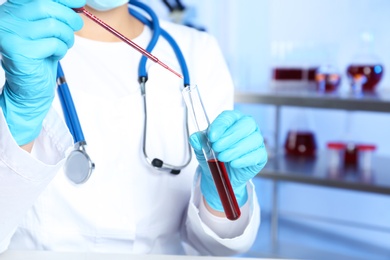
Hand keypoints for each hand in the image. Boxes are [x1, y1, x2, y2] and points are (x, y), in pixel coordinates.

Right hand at [0, 0, 84, 144]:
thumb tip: (77, 3)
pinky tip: (55, 55)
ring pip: (52, 26)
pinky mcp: (20, 51)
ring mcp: (12, 34)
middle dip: (68, 17)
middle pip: (46, 6)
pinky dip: (61, 50)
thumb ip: (55, 14)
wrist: (30, 87)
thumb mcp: (47, 30)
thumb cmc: (40, 56)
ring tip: (65, 44)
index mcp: (14, 9)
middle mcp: (8, 18)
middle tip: (77, 26)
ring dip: (66, 36)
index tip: (80, 2)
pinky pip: (53, 44)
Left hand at [189, 110, 266, 211]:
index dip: (220, 125)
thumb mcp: (202, 149)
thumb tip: (194, 138)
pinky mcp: (260, 156)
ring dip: (236, 149)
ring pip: (253, 139)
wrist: (219, 175)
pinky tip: (234, 163)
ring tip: (223, 157)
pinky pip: (257, 155)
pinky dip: (244, 159)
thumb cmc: (213, 157)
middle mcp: (247, 128)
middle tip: (216, 147)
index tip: (211, 136)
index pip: (229, 117)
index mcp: (233, 120)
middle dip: (230, 136)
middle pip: (246, 124)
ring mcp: (256, 141)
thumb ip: (199, 142)